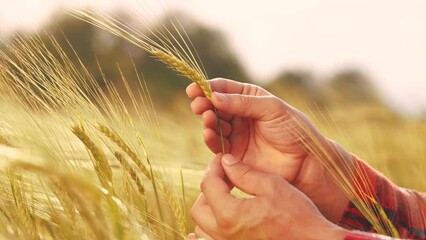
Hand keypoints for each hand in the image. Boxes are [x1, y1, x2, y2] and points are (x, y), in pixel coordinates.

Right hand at [187, 78, 352, 220]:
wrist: (304, 162)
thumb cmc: (293, 130)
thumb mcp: (271, 108)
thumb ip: (242, 102)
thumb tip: (215, 97)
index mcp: (250, 98)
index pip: (224, 89)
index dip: (208, 88)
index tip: (195, 89)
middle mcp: (240, 115)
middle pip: (214, 106)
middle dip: (204, 104)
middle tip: (198, 104)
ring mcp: (236, 134)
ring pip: (213, 124)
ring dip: (207, 120)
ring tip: (208, 117)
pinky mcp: (233, 154)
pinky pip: (216, 144)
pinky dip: (210, 138)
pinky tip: (208, 133)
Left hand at [189, 154, 348, 239]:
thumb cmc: (297, 215)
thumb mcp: (272, 186)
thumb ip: (244, 174)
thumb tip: (226, 162)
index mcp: (230, 215)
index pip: (208, 185)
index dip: (214, 168)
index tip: (222, 161)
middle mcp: (223, 235)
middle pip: (199, 209)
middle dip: (207, 190)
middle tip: (222, 179)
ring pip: (202, 229)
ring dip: (208, 211)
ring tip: (224, 199)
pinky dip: (209, 232)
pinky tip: (220, 222)